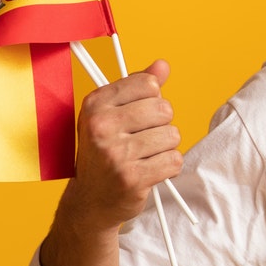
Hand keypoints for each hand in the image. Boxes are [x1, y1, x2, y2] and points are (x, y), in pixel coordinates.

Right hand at [58, 60, 180, 233]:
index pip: (148, 84)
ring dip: (166, 148)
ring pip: (172, 136)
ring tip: (145, 157)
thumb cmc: (105, 152)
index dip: (153, 100)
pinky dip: (168, 168)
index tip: (138, 115)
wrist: (90, 200)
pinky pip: (174, 161)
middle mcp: (101, 125)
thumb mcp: (112, 114)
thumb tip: (163, 65)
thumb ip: (138, 87)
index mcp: (95, 104)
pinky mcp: (132, 178)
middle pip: (164, 109)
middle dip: (162, 125)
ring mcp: (116, 152)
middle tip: (142, 140)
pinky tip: (150, 171)